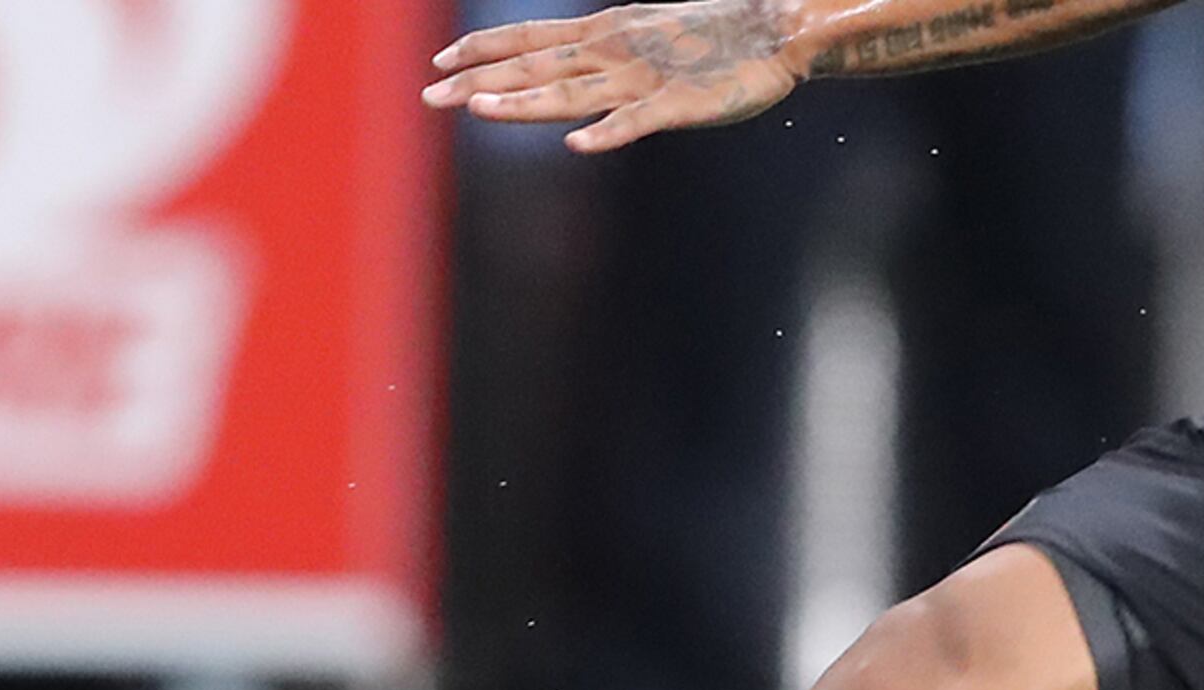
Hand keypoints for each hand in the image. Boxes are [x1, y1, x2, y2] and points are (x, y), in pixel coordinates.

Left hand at [424, 3, 814, 153]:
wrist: (773, 28)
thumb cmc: (707, 34)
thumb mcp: (643, 32)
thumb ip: (601, 50)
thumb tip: (558, 67)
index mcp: (604, 33)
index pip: (531, 40)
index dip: (485, 49)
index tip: (439, 62)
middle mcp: (612, 53)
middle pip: (535, 69)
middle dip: (481, 81)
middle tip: (430, 95)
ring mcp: (642, 80)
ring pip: (572, 95)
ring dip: (525, 103)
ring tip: (482, 109)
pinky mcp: (678, 106)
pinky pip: (637, 122)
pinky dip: (608, 132)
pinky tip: (578, 145)